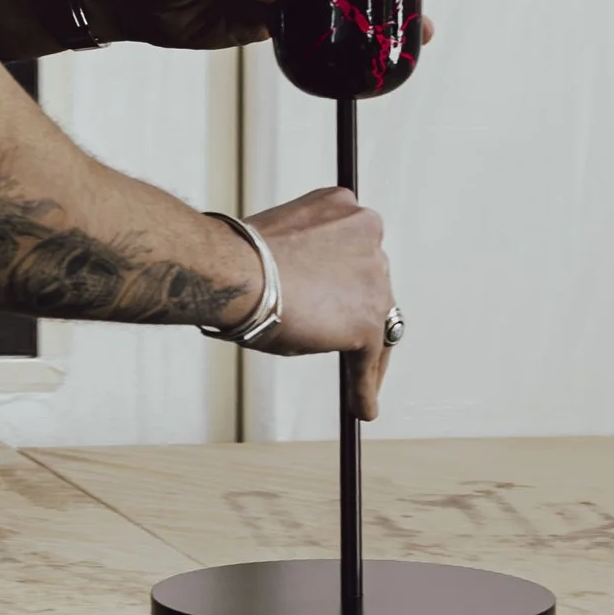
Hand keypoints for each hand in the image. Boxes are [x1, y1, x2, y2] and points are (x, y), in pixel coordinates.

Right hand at [243, 183, 397, 416]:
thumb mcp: (284, 242)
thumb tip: (305, 296)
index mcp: (345, 207)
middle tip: (342, 337)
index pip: (357, 247)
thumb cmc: (241, 256)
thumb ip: (307, 260)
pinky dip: (365, 385)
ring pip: (376, 321)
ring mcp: (374, 278)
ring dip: (364, 351)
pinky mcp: (370, 321)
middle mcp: (369, 233)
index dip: (349, 276)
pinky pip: (369, 359)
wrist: (237, 271)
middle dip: (356, 309)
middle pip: (371, 282)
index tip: (342, 297)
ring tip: (357, 383)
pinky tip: (363, 407)